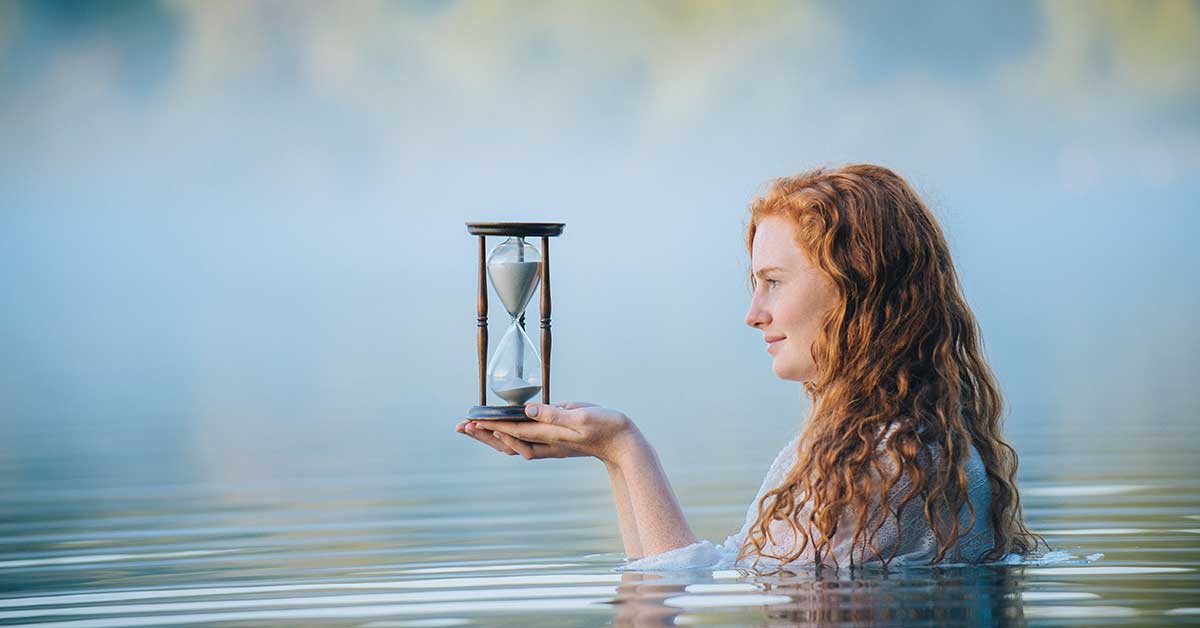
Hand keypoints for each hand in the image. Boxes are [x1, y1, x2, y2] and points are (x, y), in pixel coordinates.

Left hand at [466, 401, 642, 465]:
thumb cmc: (606, 427)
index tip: (472, 421)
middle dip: (482, 433)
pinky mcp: (552, 439)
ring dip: (490, 435)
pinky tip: (500, 429)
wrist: (623, 443)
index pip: (513, 430)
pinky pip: (522, 440)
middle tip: (460, 426)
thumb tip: (528, 409)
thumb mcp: (581, 415)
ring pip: (512, 442)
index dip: (490, 425)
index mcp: (549, 434)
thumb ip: (554, 413)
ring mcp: (548, 442)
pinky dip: (506, 435)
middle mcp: (545, 441)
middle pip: (506, 440)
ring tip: (471, 428)